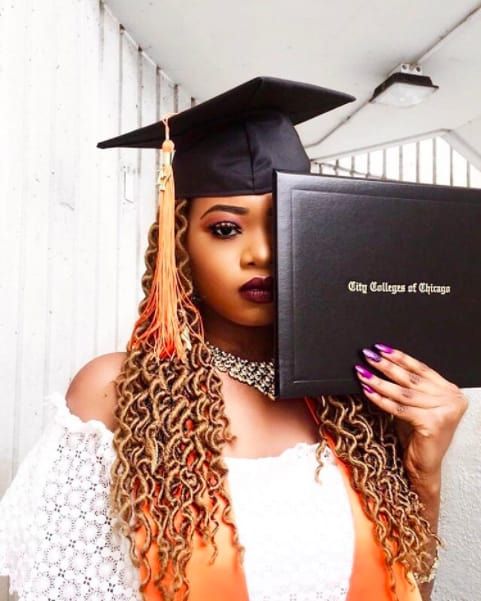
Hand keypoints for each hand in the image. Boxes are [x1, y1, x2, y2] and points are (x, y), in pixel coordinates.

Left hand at [354, 343, 467, 481]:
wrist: (424, 467)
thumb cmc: (418, 436)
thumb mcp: (415, 405)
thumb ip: (408, 387)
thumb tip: (382, 363)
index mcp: (450, 391)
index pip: (421, 368)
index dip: (400, 357)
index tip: (380, 348)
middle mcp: (452, 399)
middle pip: (411, 378)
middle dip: (386, 365)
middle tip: (367, 355)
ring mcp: (445, 411)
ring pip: (403, 393)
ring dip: (379, 381)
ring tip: (362, 372)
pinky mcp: (433, 423)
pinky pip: (400, 408)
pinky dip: (381, 399)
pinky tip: (367, 391)